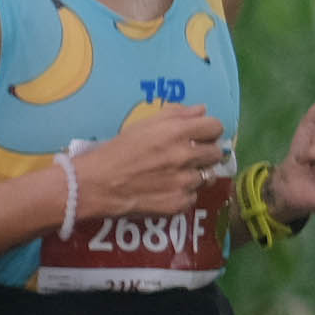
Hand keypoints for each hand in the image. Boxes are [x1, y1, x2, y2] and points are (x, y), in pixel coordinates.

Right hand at [69, 105, 235, 220]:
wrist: (97, 185)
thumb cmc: (118, 150)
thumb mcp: (144, 125)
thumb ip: (176, 115)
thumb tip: (202, 110)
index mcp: (177, 132)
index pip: (216, 127)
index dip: (209, 131)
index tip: (201, 135)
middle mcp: (185, 156)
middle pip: (216, 153)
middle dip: (205, 152)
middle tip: (189, 156)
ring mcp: (184, 183)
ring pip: (207, 177)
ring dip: (195, 175)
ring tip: (175, 175)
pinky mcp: (179, 204)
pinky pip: (193, 196)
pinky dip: (184, 193)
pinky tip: (166, 190)